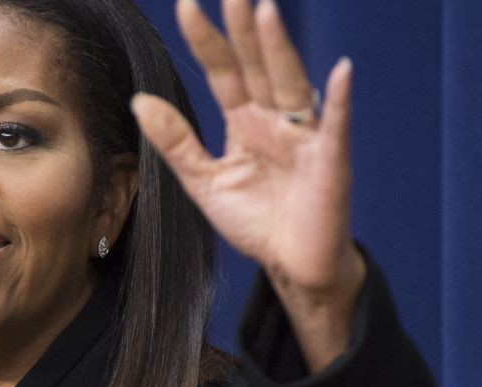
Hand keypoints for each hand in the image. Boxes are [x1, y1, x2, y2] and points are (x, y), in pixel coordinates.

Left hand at [132, 0, 365, 371]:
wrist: (292, 265)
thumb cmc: (257, 222)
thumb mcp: (205, 182)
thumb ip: (176, 143)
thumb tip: (139, 101)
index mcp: (244, 122)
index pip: (223, 72)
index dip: (207, 42)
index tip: (187, 7)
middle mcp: (275, 120)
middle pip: (257, 65)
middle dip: (245, 28)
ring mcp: (305, 136)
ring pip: (290, 84)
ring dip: (280, 50)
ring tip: (267, 13)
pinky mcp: (331, 161)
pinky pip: (336, 126)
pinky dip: (340, 100)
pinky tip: (341, 71)